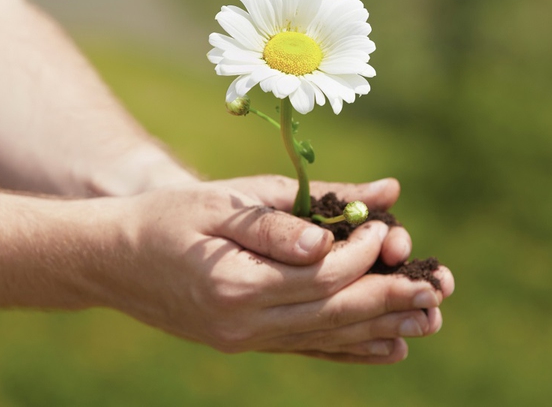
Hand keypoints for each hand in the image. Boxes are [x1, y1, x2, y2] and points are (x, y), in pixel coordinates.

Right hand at [97, 182, 453, 363]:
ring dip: (381, 327)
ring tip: (428, 320)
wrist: (114, 260)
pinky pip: (308, 349)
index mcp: (239, 285)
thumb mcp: (222, 203)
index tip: (388, 229)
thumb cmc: (168, 218)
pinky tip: (387, 348)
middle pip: (334, 313)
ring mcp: (245, 340)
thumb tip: (336, 231)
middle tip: (437, 288)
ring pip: (328, 337)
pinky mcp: (245, 342)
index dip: (363, 253)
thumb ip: (282, 217)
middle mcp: (245, 324)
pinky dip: (351, 349)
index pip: (323, 275)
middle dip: (389, 297)